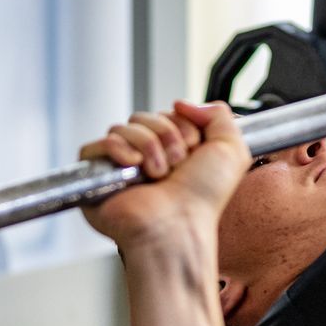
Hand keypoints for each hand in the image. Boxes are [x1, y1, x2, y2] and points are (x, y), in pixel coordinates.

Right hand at [81, 101, 251, 246]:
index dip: (181, 124)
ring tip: (158, 172)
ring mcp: (120, 167)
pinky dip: (117, 149)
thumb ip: (218, 114)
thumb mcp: (231, 148)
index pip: (164, 114)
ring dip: (147, 145)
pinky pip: (95, 146)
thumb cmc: (203, 196)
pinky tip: (134, 166)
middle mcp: (146, 158)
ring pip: (122, 128)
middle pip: (143, 117)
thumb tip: (181, 103)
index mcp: (172, 152)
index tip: (193, 147)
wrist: (179, 223)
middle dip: (166, 134)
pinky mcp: (98, 177)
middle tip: (177, 162)